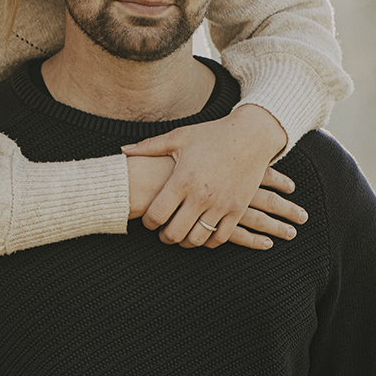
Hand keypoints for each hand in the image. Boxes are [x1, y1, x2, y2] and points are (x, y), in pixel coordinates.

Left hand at [122, 104, 306, 249]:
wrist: (252, 135)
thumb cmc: (213, 134)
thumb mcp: (179, 137)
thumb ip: (149, 147)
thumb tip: (123, 151)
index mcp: (182, 179)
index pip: (156, 214)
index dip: (148, 222)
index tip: (149, 220)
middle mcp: (201, 195)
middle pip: (174, 233)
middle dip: (165, 237)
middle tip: (163, 232)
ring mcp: (221, 204)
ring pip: (197, 239)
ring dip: (185, 241)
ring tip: (181, 234)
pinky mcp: (237, 209)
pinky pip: (220, 237)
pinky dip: (208, 241)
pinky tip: (202, 234)